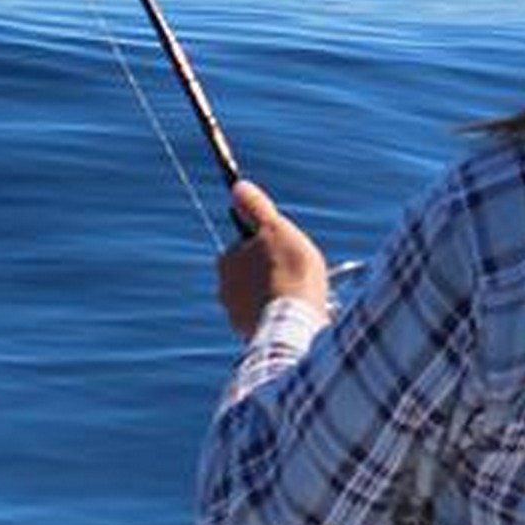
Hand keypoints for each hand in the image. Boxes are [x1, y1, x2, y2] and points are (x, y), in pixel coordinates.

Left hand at [216, 179, 331, 339]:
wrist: (295, 322)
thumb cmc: (289, 271)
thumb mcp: (275, 229)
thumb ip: (257, 208)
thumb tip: (238, 187)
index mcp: (227, 261)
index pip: (244, 247)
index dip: (267, 245)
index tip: (287, 249)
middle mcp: (225, 290)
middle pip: (249, 275)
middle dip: (268, 273)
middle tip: (297, 273)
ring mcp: (236, 316)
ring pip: (258, 299)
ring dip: (274, 296)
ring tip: (300, 297)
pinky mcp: (251, 336)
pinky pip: (266, 321)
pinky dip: (279, 317)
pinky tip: (297, 316)